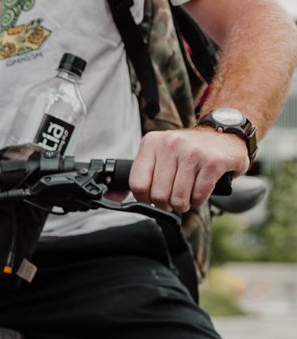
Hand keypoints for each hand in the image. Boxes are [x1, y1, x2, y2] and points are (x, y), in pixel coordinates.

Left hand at [128, 127, 249, 210]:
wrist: (225, 134)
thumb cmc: (188, 151)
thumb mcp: (159, 154)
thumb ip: (139, 174)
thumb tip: (114, 198)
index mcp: (152, 143)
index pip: (137, 185)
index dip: (145, 198)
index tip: (153, 198)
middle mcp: (171, 144)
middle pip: (158, 195)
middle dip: (166, 204)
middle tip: (173, 200)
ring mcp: (193, 152)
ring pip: (178, 198)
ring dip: (183, 204)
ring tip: (187, 196)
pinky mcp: (213, 162)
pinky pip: (198, 196)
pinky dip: (198, 200)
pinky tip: (200, 191)